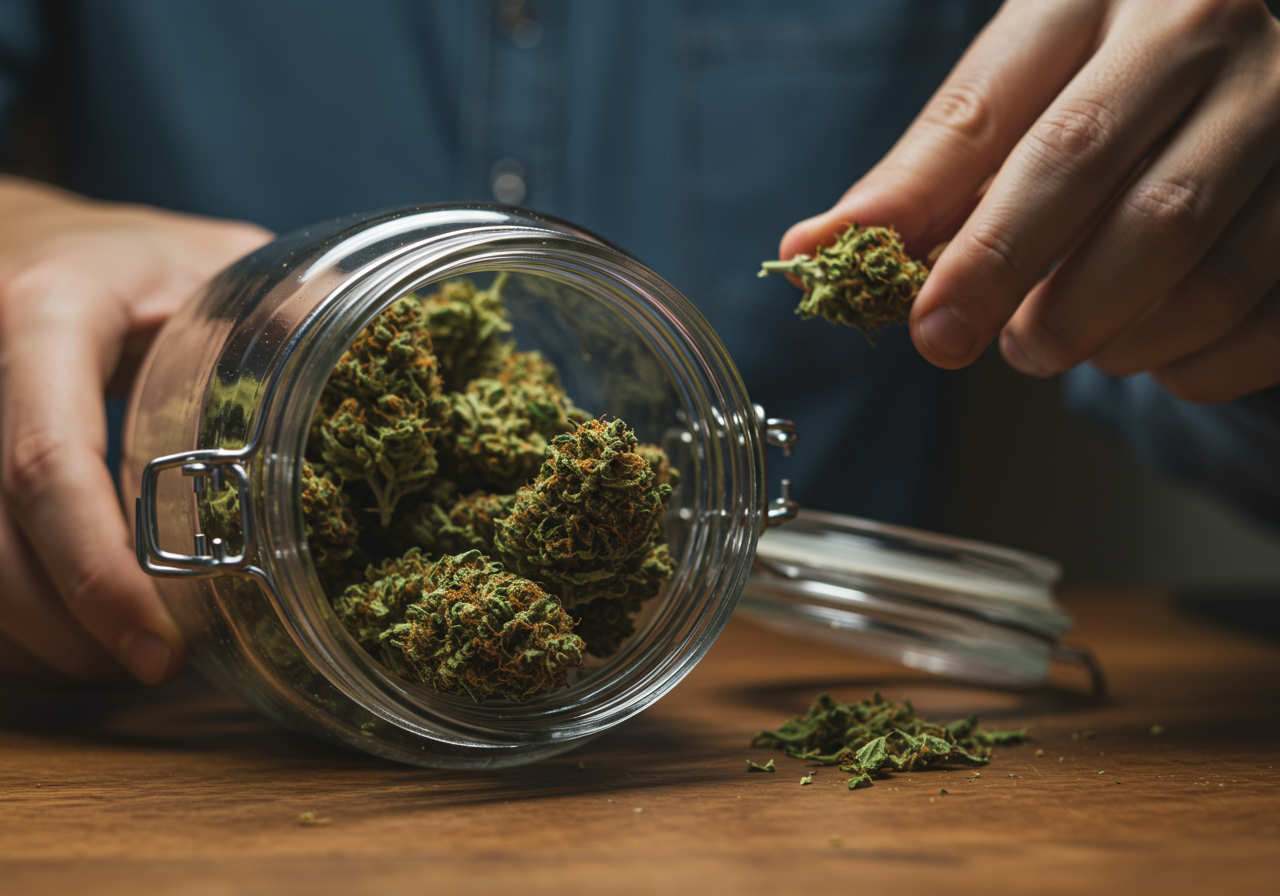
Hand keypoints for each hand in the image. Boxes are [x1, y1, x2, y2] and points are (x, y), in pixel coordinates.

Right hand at [0, 177, 271, 684]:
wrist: (29, 248)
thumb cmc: (139, 260)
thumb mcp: (218, 261)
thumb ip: (288, 310)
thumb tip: (382, 363)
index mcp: (46, 314)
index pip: (47, 460)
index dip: (94, 566)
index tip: (161, 644)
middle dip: (71, 624)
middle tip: (158, 666)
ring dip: (43, 634)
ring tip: (129, 658)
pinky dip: (24, 615)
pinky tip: (86, 630)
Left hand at [781, 0, 1279, 402]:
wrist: (1220, 52)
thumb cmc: (1087, 81)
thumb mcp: (1005, 95)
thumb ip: (919, 177)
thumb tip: (809, 251)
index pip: (1008, 124)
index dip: (960, 244)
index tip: (923, 324)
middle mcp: (1212, 34)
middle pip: (1125, 204)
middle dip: (1033, 300)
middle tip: (976, 346)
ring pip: (1202, 269)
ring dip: (1109, 338)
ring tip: (1051, 338)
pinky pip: (1266, 319)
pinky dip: (1189, 364)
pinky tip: (1142, 348)